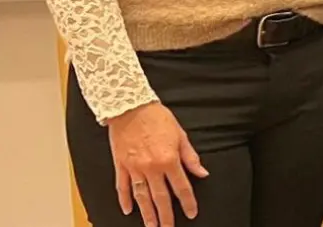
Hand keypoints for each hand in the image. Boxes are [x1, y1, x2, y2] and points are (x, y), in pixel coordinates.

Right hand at [106, 102, 207, 226]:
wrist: (130, 107)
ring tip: (151, 226)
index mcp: (169, 160)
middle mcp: (151, 167)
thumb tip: (202, 173)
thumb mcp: (181, 135)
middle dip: (166, 216)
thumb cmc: (158, 118)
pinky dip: (125, 200)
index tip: (192, 213)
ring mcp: (134, 168)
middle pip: (160, 197)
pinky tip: (128, 210)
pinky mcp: (120, 165)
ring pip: (141, 196)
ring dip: (147, 213)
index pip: (181, 187)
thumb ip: (190, 157)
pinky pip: (122, 187)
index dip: (187, 202)